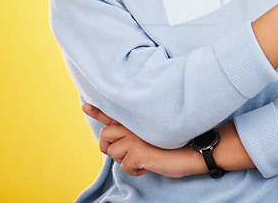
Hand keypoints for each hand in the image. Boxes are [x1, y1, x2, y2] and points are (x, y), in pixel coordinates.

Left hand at [82, 104, 202, 177]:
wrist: (192, 150)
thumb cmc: (175, 142)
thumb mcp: (153, 132)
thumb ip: (135, 130)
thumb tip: (118, 140)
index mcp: (137, 118)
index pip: (112, 113)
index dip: (97, 110)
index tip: (85, 106)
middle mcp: (133, 124)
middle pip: (105, 136)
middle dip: (110, 148)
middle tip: (129, 152)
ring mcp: (133, 138)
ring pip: (113, 153)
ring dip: (126, 160)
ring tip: (145, 156)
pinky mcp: (136, 153)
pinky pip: (125, 167)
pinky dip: (136, 171)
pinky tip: (149, 164)